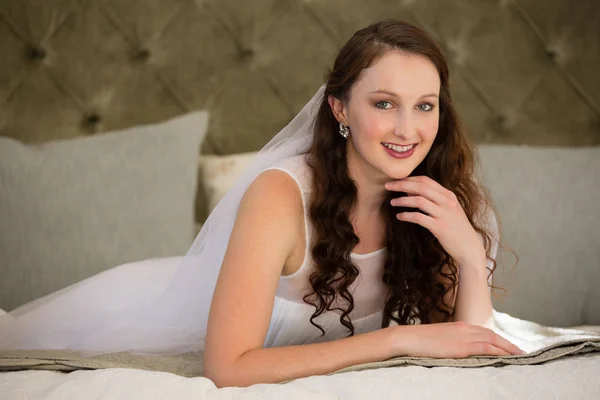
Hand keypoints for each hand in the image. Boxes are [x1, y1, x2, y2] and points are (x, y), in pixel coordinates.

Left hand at [385, 176, 483, 266]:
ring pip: (418, 200)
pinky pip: (418, 217)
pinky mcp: (439, 227)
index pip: (426, 180)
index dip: (409, 179)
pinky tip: (399, 216)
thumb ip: (434, 199)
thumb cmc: (456, 229)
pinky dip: (406, 215)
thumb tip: (410, 191)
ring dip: (402, 200)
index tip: (396, 180)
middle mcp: (447, 202)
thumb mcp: (448, 210)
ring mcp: (444, 214)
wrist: (469, 248)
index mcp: (449, 195)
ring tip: (392, 202)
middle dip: (402, 185)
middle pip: (420, 187)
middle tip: (388, 186)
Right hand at [392, 321, 525, 357]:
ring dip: (508, 348)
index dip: (499, 339)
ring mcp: (463, 337)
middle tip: (522, 352)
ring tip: (520, 356)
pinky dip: (498, 351)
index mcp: (459, 326)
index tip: (509, 346)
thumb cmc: (419, 340)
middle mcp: (464, 329)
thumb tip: (457, 348)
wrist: (408, 338)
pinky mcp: (461, 347)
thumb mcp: (439, 338)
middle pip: (492, 335)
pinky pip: (485, 348)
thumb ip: (451, 340)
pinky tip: (506, 357)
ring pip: (493, 340)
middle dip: (508, 343)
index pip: (485, 331)